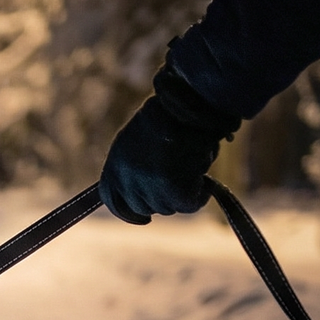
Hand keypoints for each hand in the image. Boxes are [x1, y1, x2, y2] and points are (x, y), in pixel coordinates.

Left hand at [98, 67, 240, 224]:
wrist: (188, 101)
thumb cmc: (171, 113)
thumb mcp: (141, 137)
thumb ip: (138, 164)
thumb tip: (153, 187)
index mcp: (115, 164)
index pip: (112, 199)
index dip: (128, 212)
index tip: (143, 218)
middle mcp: (126, 178)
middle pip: (143, 206)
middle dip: (162, 198)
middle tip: (181, 180)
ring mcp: (148, 186)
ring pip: (167, 206)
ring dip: (182, 194)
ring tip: (194, 166)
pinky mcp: (172, 189)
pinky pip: (188, 204)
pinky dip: (200, 196)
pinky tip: (207, 183)